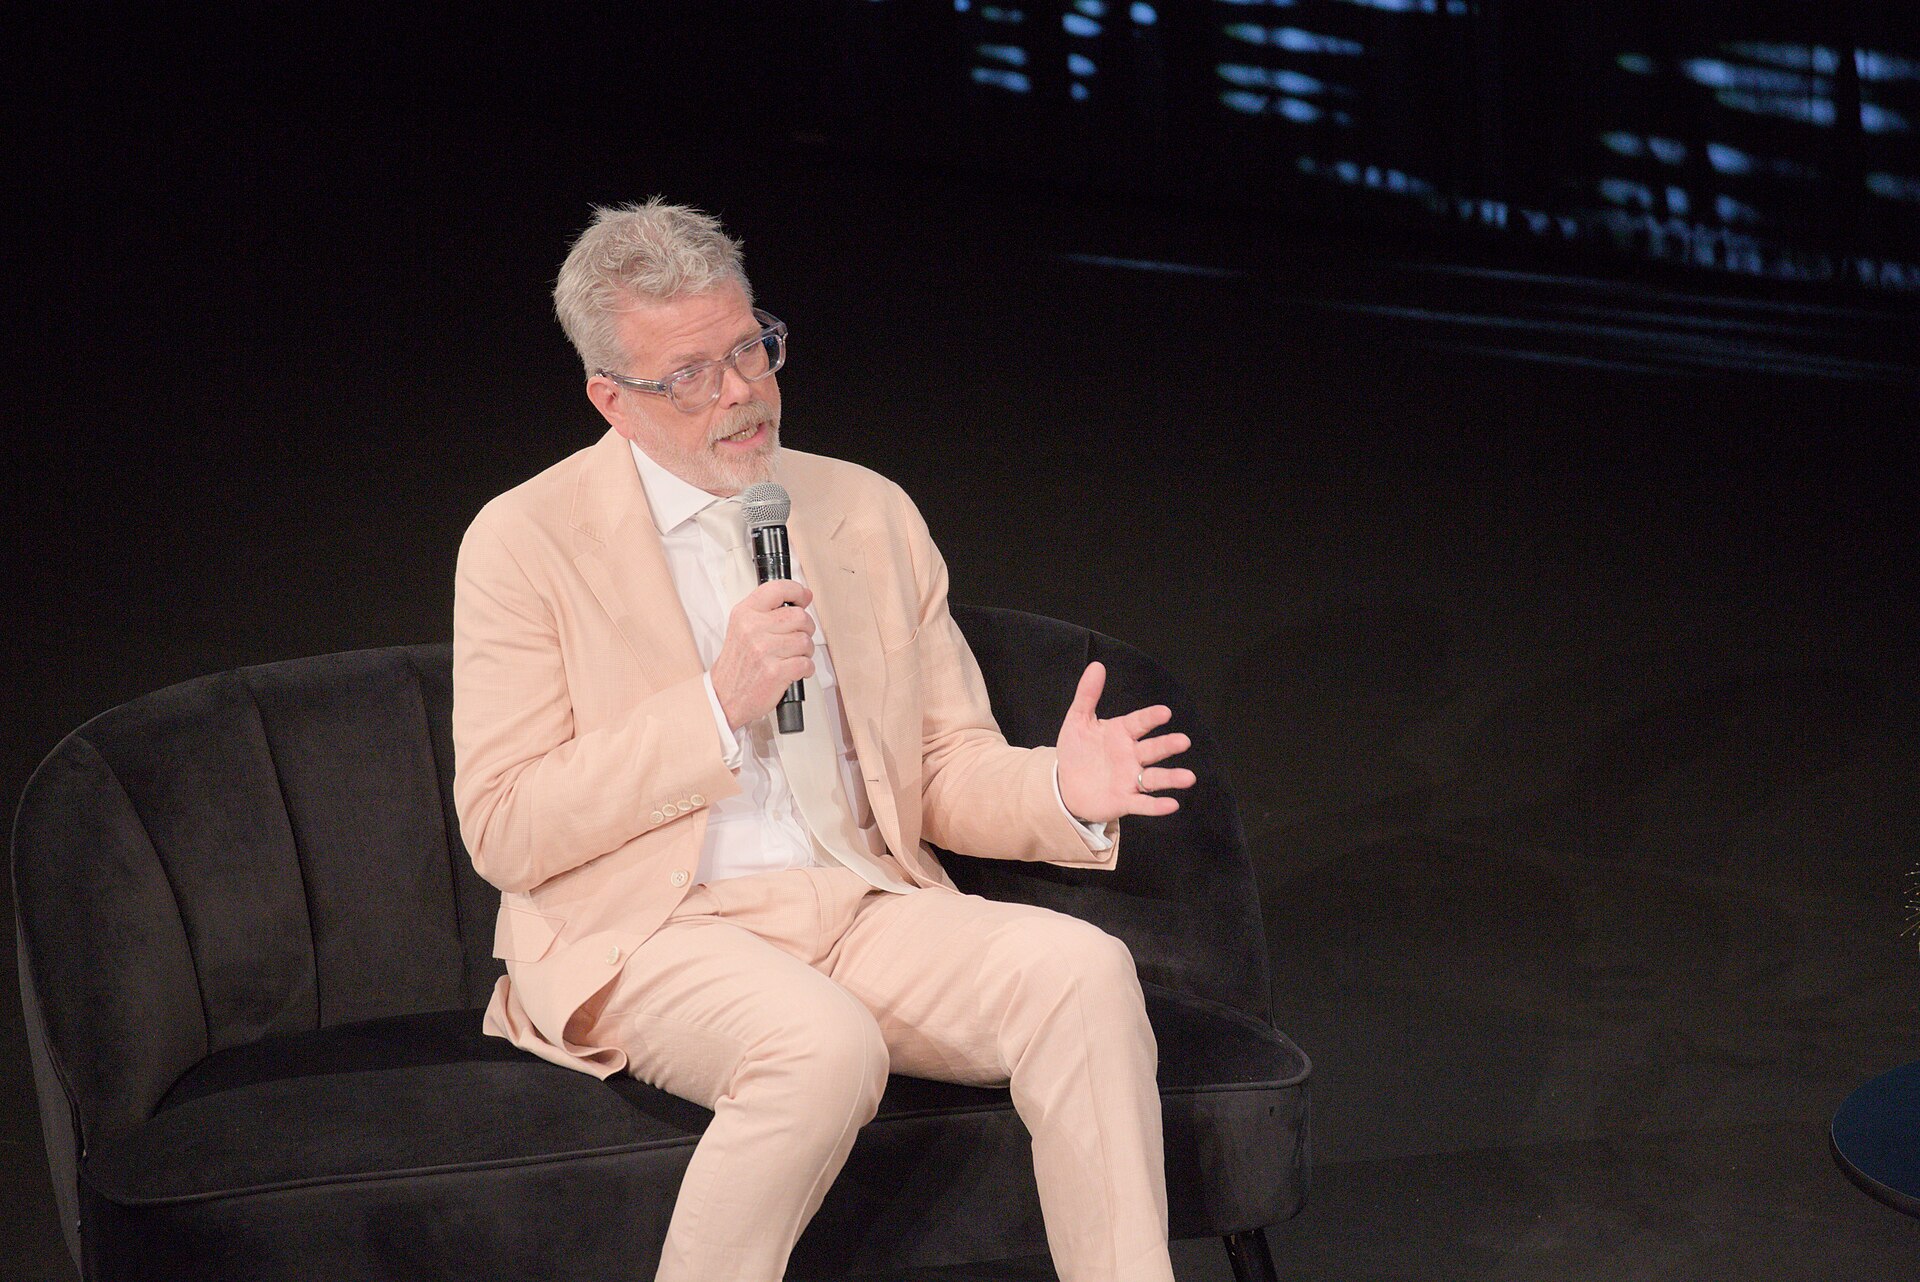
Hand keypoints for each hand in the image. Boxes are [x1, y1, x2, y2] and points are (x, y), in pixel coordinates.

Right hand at [711, 580, 815, 728]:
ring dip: (805, 651)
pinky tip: (794, 670)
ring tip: (793, 656)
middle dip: (806, 629)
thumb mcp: (742, 628)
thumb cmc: (737, 664)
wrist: (724, 696)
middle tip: (797, 637)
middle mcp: (753, 628)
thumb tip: (803, 598)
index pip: (777, 589)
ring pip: (806, 641)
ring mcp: (764, 650)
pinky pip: (806, 663)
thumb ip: (768, 611)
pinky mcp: (775, 671)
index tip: (804, 598)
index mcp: (745, 614)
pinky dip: (806, 669)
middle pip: (800, 616)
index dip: (797, 591)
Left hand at [1054, 661, 1195, 824]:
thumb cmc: (1077, 750)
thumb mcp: (1077, 721)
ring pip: (1154, 778)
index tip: (1164, 712)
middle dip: (1167, 745)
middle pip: (1153, 750)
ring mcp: (1130, 779)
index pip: (1139, 723)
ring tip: (1188, 777)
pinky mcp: (1124, 801)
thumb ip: (1087, 695)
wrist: (1065, 784)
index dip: (1151, 718)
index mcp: (1122, 733)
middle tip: (1184, 741)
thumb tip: (1097, 666)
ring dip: (1171, 778)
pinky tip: (1171, 805)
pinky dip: (1156, 806)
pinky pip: (1143, 804)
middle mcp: (1131, 756)